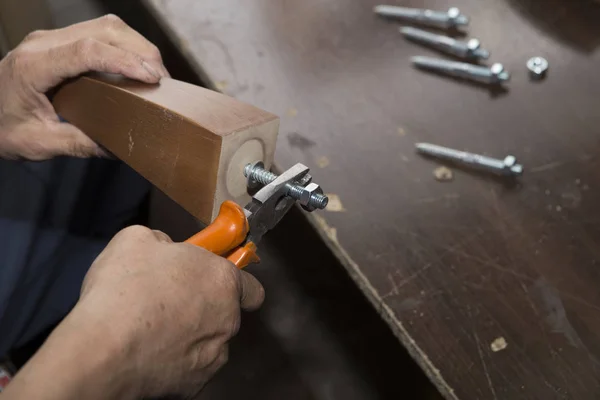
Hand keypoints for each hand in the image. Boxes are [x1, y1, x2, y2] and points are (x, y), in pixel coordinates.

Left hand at [0, 15, 168, 159]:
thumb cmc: (2, 129)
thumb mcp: (39, 144)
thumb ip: (80, 144)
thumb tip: (121, 148)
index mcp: (33, 66)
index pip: (87, 51)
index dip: (125, 61)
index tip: (153, 79)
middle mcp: (42, 43)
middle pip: (104, 30)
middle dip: (141, 51)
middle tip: (163, 82)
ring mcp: (52, 38)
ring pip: (106, 26)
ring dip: (137, 46)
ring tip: (155, 75)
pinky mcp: (61, 41)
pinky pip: (101, 33)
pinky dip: (126, 47)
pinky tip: (138, 68)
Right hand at [1, 226, 263, 399]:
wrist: (103, 351)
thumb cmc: (125, 288)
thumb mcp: (137, 240)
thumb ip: (163, 243)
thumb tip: (166, 251)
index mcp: (223, 280)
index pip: (251, 287)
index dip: (232, 284)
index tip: (209, 283)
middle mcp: (229, 320)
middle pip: (227, 314)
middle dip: (205, 308)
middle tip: (169, 303)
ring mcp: (215, 356)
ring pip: (210, 343)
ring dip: (191, 336)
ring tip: (153, 332)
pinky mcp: (195, 385)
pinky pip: (190, 368)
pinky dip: (176, 362)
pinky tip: (148, 355)